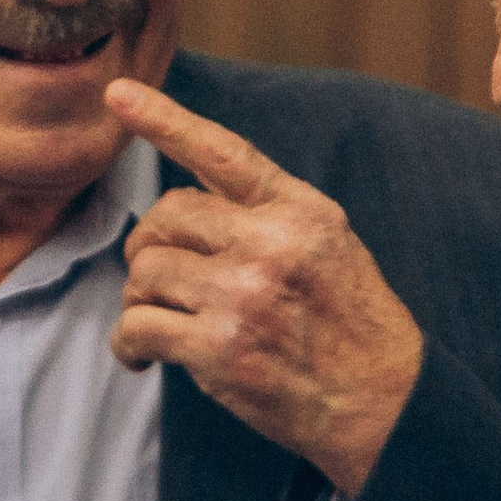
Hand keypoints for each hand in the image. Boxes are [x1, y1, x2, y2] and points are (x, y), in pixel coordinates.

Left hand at [104, 80, 425, 497]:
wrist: (383, 404)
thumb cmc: (349, 326)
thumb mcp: (327, 246)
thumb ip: (267, 216)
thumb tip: (184, 205)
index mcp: (300, 210)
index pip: (222, 152)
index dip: (165, 120)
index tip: (118, 96)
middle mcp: (271, 243)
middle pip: (165, 217)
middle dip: (150, 248)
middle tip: (160, 282)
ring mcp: (243, 295)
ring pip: (145, 272)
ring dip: (140, 300)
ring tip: (161, 324)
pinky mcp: (219, 348)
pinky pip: (137, 327)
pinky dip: (128, 344)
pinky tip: (142, 358)